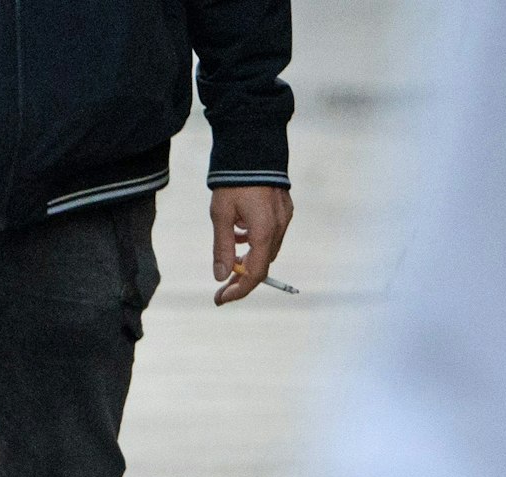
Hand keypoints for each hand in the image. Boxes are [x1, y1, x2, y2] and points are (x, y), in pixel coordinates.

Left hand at [210, 186, 293, 304]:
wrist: (253, 149)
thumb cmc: (234, 183)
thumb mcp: (221, 216)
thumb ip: (222, 248)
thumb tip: (221, 276)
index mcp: (264, 232)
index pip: (255, 274)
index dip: (238, 291)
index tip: (220, 299)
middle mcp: (279, 228)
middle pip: (262, 264)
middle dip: (242, 277)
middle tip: (221, 286)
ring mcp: (285, 218)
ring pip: (266, 250)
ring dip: (248, 258)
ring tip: (229, 256)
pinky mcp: (284, 209)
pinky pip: (270, 234)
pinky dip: (254, 241)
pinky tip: (239, 234)